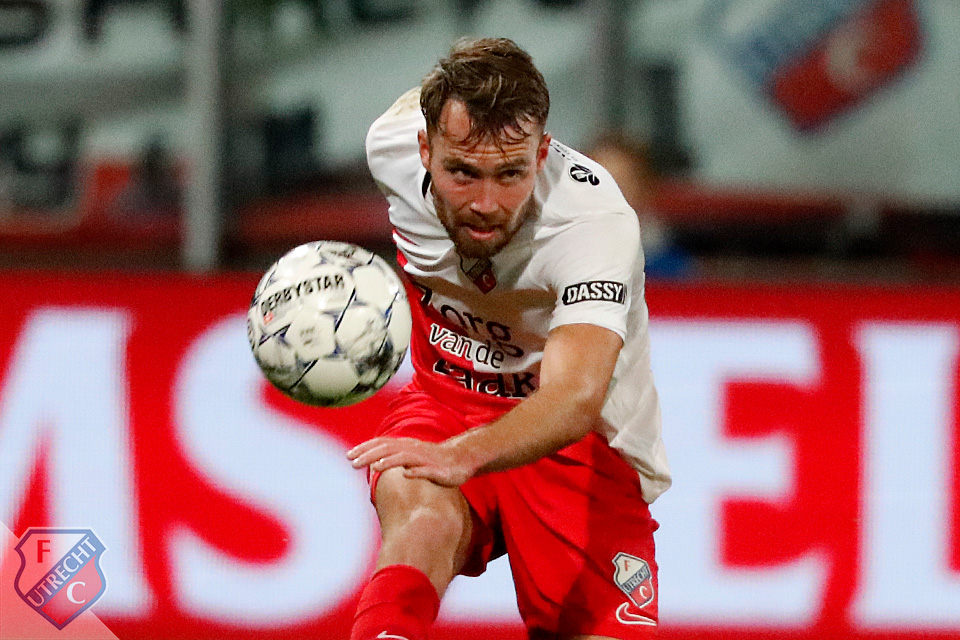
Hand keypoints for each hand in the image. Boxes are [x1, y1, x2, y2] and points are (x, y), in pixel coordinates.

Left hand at [347, 437, 478, 486]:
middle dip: (370, 454)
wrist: (461, 459)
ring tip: (374, 466)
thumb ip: (393, 456)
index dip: (365, 448)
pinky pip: (425, 470)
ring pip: (404, 457)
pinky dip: (415, 471)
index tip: (349, 456)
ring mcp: (424, 459)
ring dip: (389, 461)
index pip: (381, 444)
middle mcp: (413, 449)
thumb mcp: (410, 456)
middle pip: (388, 449)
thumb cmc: (432, 459)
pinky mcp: (437, 470)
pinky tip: (406, 474)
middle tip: (352, 462)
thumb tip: (373, 461)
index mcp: (405, 446)